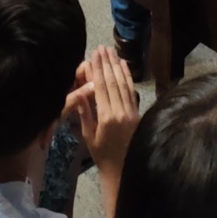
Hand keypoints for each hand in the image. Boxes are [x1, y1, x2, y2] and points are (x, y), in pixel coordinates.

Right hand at [65, 46, 139, 181]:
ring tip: (112, 52)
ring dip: (118, 66)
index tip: (94, 54)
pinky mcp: (137, 114)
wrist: (122, 170)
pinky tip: (124, 66)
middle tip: (101, 47)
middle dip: (107, 63)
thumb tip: (79, 92)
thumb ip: (85, 113)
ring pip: (124, 84)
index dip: (97, 69)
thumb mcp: (88, 135)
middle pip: (113, 82)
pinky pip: (132, 91)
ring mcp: (131, 112)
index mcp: (106, 117)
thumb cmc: (102, 154)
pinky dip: (128, 77)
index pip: (101, 87)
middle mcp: (121, 112)